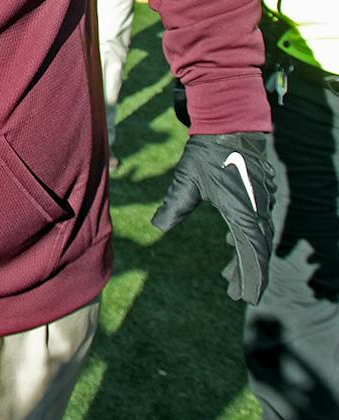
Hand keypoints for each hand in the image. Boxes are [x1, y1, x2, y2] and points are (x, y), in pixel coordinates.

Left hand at [153, 132, 275, 303]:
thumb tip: (157, 227)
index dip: (250, 278)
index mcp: (244, 213)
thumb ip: (174, 206)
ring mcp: (260, 201)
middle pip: (257, 251)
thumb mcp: (187, 181)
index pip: (252, 255)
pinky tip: (231, 239)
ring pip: (257, 238)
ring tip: (229, 274)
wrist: (229, 121)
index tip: (244, 297)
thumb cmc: (208, 152)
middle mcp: (257, 211)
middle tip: (235, 293)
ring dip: (246, 257)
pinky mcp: (257, 192)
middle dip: (247, 273)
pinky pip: (255, 222)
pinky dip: (245, 237)